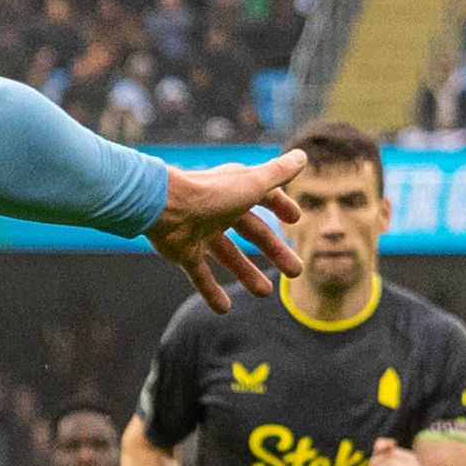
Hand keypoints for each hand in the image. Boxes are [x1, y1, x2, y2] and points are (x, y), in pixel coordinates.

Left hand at [149, 148, 306, 310]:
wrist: (163, 208)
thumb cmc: (210, 194)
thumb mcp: (252, 185)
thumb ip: (278, 174)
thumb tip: (303, 156)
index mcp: (234, 191)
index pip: (263, 197)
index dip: (280, 207)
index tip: (296, 220)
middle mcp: (218, 210)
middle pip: (251, 232)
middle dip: (274, 251)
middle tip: (296, 272)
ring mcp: (200, 231)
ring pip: (228, 255)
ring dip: (246, 273)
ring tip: (265, 293)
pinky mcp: (183, 251)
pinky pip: (199, 274)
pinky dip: (210, 291)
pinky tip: (224, 309)